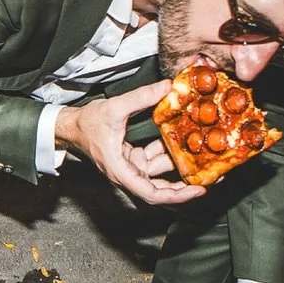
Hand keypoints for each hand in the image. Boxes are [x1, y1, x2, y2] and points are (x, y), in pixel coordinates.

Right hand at [55, 79, 205, 206]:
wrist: (72, 126)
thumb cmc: (87, 124)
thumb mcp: (114, 108)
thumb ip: (142, 97)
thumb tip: (168, 87)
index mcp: (122, 172)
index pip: (153, 193)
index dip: (178, 195)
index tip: (198, 190)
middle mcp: (129, 175)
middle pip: (161, 190)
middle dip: (186, 186)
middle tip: (211, 179)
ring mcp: (132, 168)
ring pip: (161, 173)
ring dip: (180, 166)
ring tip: (204, 159)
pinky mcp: (134, 160)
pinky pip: (156, 160)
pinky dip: (169, 152)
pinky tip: (184, 140)